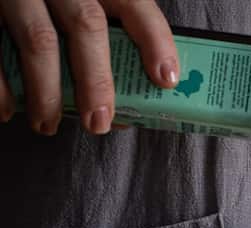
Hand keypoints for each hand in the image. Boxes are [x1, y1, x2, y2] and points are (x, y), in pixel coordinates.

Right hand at [0, 0, 178, 134]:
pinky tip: (8, 110)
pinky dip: (2, 86)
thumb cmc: (49, 8)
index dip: (155, 40)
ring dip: (47, 93)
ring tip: (47, 124)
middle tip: (99, 124)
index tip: (167, 79)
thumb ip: (103, 51)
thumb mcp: (80, 10)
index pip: (133, 3)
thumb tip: (126, 116)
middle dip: (96, 82)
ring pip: (39, 39)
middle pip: (86, 25)